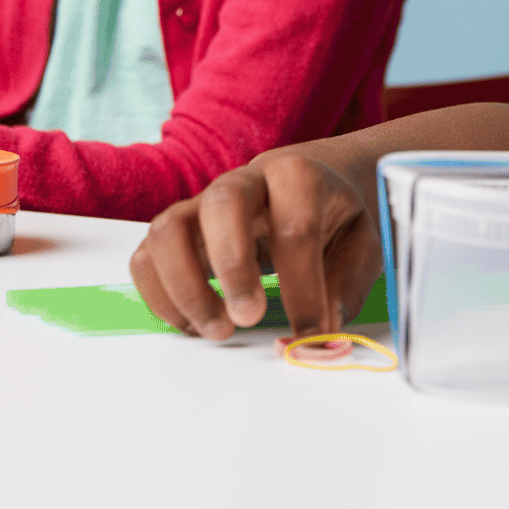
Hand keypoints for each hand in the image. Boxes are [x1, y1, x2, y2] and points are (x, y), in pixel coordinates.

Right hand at [129, 150, 383, 341]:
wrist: (309, 181)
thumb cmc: (334, 215)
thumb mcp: (362, 243)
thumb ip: (346, 285)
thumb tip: (323, 331)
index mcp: (298, 176)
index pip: (295, 227)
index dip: (303, 286)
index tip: (312, 331)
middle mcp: (245, 181)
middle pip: (222, 205)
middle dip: (232, 267)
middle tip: (248, 319)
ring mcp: (203, 203)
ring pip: (169, 229)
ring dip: (185, 286)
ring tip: (217, 330)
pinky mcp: (179, 229)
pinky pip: (147, 256)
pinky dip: (158, 296)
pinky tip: (192, 325)